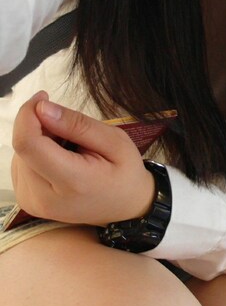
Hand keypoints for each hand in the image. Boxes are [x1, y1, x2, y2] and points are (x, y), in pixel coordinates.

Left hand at [11, 91, 154, 225]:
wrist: (126, 207)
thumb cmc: (124, 172)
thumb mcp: (115, 141)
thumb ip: (78, 125)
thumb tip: (42, 108)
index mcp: (72, 182)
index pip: (28, 144)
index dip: (28, 115)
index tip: (43, 98)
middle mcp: (44, 197)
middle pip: (24, 147)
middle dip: (41, 127)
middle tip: (72, 129)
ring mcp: (32, 203)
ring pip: (20, 155)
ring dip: (39, 141)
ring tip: (70, 148)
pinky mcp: (27, 201)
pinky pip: (21, 165)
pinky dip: (37, 154)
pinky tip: (60, 159)